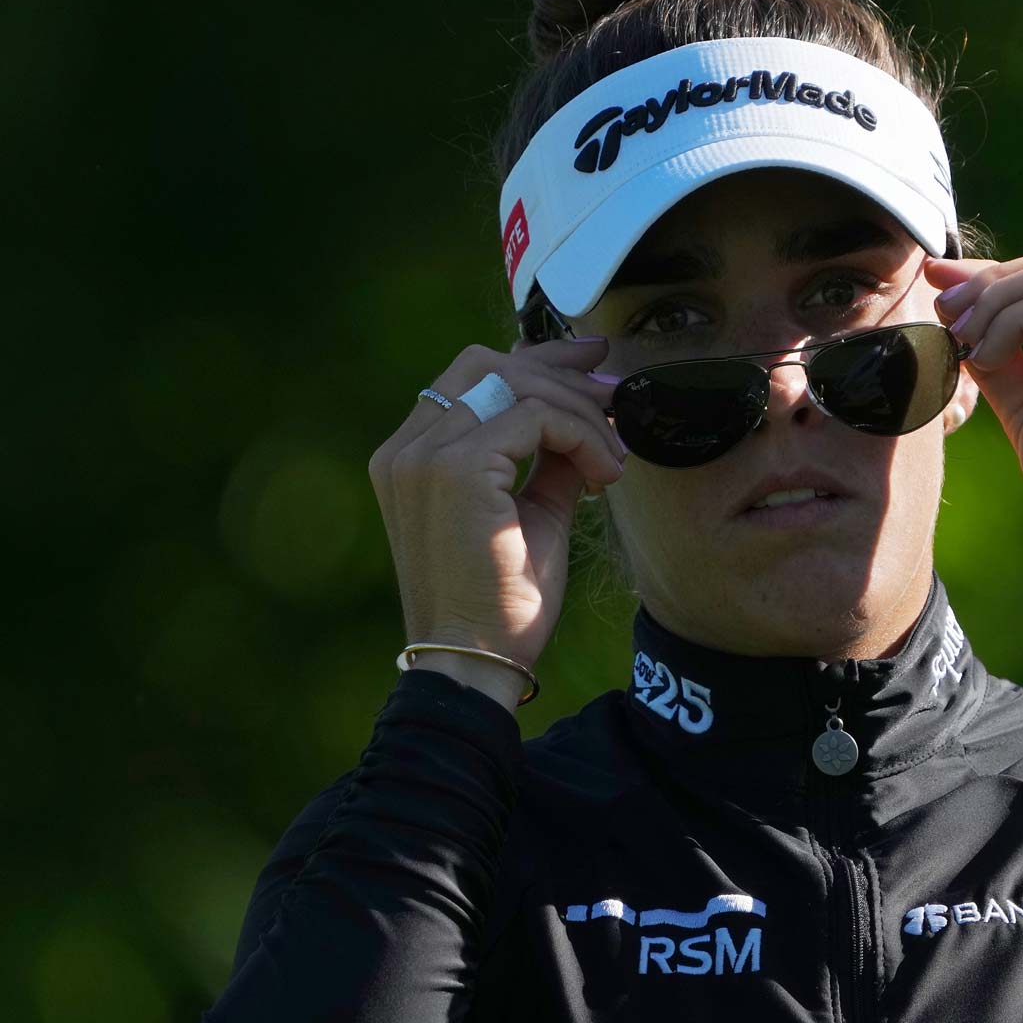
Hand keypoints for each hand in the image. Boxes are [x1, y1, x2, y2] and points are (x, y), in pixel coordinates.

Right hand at [367, 338, 625, 706]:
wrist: (478, 662)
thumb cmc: (504, 602)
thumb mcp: (534, 513)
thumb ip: (549, 462)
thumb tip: (587, 419)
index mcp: (411, 456)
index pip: (471, 376)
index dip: (536, 360)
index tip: (592, 362)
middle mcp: (406, 448)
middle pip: (487, 362)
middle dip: (560, 370)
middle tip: (616, 393)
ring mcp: (423, 455)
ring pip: (514, 383)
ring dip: (579, 409)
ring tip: (615, 454)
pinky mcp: (455, 468)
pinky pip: (534, 417)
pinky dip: (580, 435)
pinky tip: (603, 476)